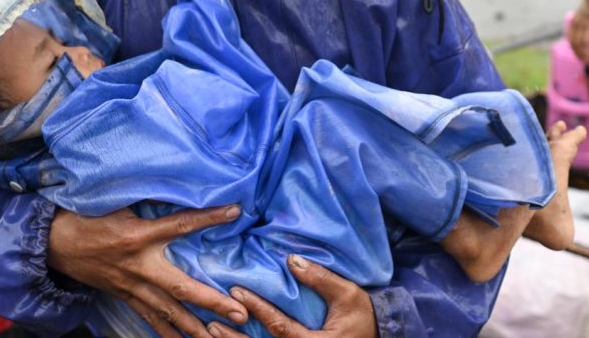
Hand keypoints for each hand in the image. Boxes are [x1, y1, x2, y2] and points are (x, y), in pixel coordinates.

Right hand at [48, 205, 247, 337]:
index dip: (209, 217)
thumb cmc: (86, 215)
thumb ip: (148, 200)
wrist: (52, 242)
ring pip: (167, 312)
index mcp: (138, 236)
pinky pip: (149, 318)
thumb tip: (180, 186)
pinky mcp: (124, 297)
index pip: (181, 225)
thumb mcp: (116, 200)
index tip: (235, 211)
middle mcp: (137, 267)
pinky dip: (167, 332)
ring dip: (195, 327)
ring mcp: (130, 287)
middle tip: (239, 313)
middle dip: (211, 302)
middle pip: (180, 288)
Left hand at [206, 255, 377, 337]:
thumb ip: (320, 279)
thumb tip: (291, 259)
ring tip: (210, 332)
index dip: (257, 309)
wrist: (378, 336)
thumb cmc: (361, 316)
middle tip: (211, 321)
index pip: (279, 327)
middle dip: (234, 337)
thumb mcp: (347, 295)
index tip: (235, 292)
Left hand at [567, 10, 588, 61]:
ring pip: (580, 44)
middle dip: (578, 53)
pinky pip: (587, 41)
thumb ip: (588, 22)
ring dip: (584, 54)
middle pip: (573, 43)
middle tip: (584, 60)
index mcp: (574, 21)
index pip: (570, 38)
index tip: (578, 54)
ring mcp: (583, 24)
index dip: (574, 48)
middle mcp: (576, 23)